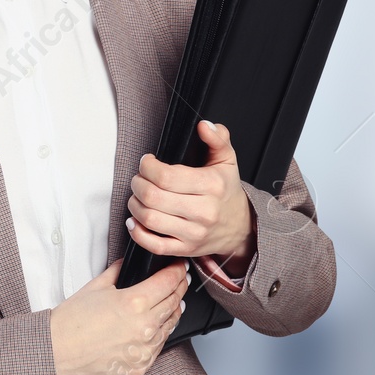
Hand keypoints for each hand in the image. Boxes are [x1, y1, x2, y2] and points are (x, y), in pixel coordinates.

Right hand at [50, 257, 189, 374]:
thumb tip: (128, 265)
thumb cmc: (70, 321)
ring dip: (174, 310)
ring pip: (170, 325)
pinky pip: (159, 346)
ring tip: (174, 301)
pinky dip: (161, 333)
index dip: (177, 271)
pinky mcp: (140, 367)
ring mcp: (143, 350)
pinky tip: (159, 325)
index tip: (180, 266)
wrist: (56, 351)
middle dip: (180, 287)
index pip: (168, 282)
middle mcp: (143, 327)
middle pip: (174, 302)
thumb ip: (118, 272)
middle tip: (181, 279)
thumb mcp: (96, 286)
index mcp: (134, 303)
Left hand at [125, 120, 254, 274]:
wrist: (240, 227)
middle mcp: (203, 211)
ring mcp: (194, 232)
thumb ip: (217, 138)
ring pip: (150, 219)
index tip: (147, 162)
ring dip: (134, 205)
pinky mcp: (185, 248)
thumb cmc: (227, 191)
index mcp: (211, 185)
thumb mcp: (227, 160)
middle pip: (153, 197)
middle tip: (139, 178)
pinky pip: (155, 245)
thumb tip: (204, 126)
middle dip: (137, 184)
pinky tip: (135, 221)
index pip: (166, 176)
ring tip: (137, 196)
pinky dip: (138, 233)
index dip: (147, 166)